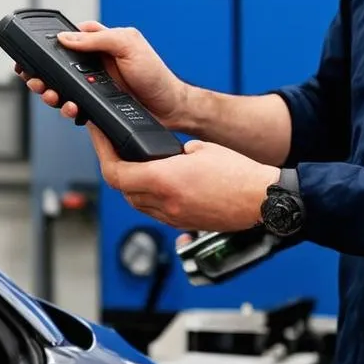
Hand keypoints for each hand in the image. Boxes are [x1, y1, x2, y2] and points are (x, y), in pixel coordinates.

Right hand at [15, 21, 188, 129]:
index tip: (30, 54)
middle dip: (41, 74)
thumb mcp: (129, 45)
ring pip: (61, 89)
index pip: (67, 40)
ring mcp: (93, 86)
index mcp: (100, 44)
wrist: (170, 107)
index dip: (47, 46)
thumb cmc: (155, 73)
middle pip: (56, 67)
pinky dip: (68, 109)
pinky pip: (73, 107)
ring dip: (51, 92)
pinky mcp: (95, 106)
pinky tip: (72, 108)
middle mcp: (93, 65)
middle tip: (36, 80)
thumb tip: (66, 37)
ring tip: (52, 95)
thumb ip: (98, 39)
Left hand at [87, 124, 278, 232]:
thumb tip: (162, 154)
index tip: (100, 138)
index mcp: (166, 180)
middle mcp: (166, 203)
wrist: (263, 201)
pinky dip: (148, 198)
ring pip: (136, 203)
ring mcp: (174, 218)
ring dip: (129, 185)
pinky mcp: (184, 225)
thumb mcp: (201, 148)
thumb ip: (174, 151)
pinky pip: (154, 212)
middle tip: (113, 149)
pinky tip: (155, 185)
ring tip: (133, 165)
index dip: (103, 154)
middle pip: (122, 189)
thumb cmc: (239, 174)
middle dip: (114, 168)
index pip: (116, 173)